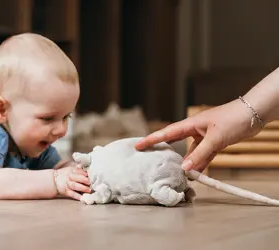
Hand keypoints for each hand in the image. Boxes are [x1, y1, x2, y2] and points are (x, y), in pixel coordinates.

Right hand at [54, 166, 90, 200]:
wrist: (53, 180)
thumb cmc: (65, 175)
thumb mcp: (70, 169)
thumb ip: (78, 170)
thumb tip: (87, 170)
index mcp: (71, 171)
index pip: (78, 171)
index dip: (84, 173)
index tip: (90, 175)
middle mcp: (69, 177)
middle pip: (76, 178)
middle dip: (83, 179)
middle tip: (90, 182)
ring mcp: (67, 185)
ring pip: (75, 186)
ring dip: (82, 188)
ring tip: (89, 190)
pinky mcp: (66, 191)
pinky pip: (72, 194)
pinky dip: (77, 196)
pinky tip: (82, 198)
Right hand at [135, 99, 259, 171]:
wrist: (254, 114)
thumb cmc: (234, 118)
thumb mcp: (216, 138)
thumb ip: (200, 154)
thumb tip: (185, 169)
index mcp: (191, 123)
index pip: (166, 133)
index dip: (151, 139)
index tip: (138, 145)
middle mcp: (195, 129)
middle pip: (174, 141)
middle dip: (163, 149)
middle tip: (150, 158)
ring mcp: (205, 136)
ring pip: (190, 151)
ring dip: (185, 161)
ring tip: (177, 173)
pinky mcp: (215, 141)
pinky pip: (203, 155)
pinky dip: (200, 163)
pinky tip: (197, 173)